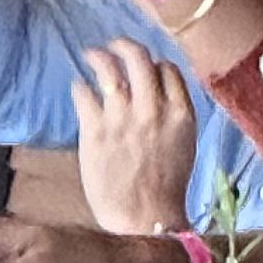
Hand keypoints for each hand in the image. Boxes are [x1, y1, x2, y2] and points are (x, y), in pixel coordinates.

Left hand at [72, 37, 199, 235]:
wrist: (144, 217)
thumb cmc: (166, 186)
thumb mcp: (184, 144)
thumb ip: (173, 116)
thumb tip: (157, 95)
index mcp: (182, 114)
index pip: (169, 70)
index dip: (156, 63)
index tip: (146, 66)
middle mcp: (154, 109)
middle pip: (141, 60)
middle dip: (126, 45)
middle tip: (114, 44)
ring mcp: (123, 118)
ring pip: (110, 71)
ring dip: (99, 57)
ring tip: (90, 54)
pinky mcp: (96, 131)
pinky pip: (85, 95)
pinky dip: (80, 87)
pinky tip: (79, 87)